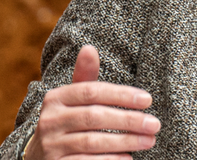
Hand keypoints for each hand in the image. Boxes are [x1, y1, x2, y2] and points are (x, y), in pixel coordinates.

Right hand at [24, 45, 160, 159]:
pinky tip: (128, 158)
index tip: (148, 100)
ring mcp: (51, 146)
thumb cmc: (68, 121)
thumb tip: (89, 48)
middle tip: (155, 125)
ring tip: (149, 141)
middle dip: (128, 120)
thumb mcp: (73, 99)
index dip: (121, 95)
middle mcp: (49, 120)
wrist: (42, 158)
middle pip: (94, 117)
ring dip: (125, 141)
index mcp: (56, 98)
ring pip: (92, 142)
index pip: (92, 91)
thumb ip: (85, 77)